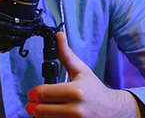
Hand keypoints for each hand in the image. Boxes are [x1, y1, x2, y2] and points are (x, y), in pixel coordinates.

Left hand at [25, 32, 144, 117]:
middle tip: (33, 103)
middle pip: (39, 110)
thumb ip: (66, 54)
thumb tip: (58, 35)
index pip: (42, 94)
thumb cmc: (95, 90)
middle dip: (32, 106)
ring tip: (42, 109)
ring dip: (38, 116)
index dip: (33, 93)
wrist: (112, 110)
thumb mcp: (81, 71)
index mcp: (76, 92)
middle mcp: (76, 110)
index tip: (32, 93)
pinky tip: (49, 116)